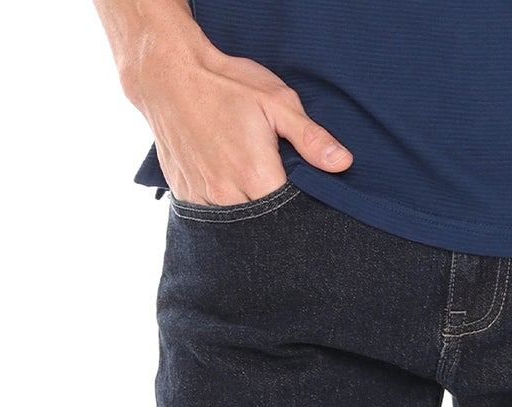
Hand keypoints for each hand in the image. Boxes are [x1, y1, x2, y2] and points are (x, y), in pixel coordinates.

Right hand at [123, 27, 350, 205]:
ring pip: (235, 225)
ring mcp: (203, 197)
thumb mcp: (277, 102)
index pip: (289, 213)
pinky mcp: (185, 194)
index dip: (299, 209)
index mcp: (256, 176)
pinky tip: (228, 190)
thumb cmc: (226, 85)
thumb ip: (310, 138)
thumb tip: (342, 163)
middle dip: (274, 217)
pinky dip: (222, 210)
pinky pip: (209, 217)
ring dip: (247, 214)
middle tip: (275, 194)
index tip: (302, 198)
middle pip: (263, 224)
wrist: (169, 75)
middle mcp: (228, 194)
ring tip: (250, 190)